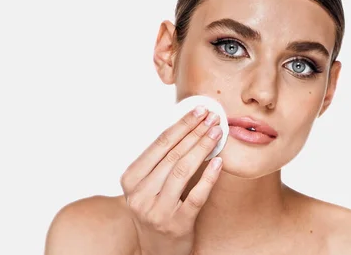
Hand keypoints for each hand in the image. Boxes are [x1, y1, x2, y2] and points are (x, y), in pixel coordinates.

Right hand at [120, 106, 222, 254]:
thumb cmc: (156, 209)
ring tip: (217, 133)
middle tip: (213, 118)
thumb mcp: (148, 185)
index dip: (181, 125)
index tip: (198, 110)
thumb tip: (187, 125)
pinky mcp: (176, 224)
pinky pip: (196, 195)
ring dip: (203, 148)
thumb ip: (161, 161)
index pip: (158, 145)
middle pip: (172, 154)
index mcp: (130, 179)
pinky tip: (219, 162)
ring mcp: (157, 211)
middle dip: (195, 132)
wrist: (157, 250)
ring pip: (182, 170)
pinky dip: (209, 177)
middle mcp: (139, 194)